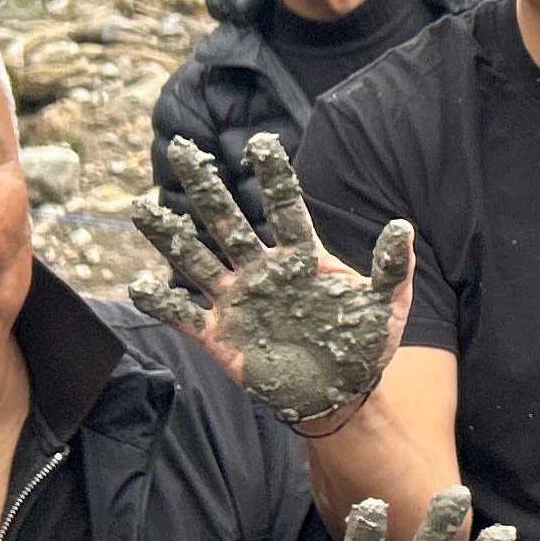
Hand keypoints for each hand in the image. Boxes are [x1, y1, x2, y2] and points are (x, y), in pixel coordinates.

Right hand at [135, 133, 413, 432]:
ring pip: (195, 259)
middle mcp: (262, 270)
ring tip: (141, 209)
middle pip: (228, 220)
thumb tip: (403, 227)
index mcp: (302, 258)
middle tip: (183, 149)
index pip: (285, 207)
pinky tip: (136, 285)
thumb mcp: (387, 308)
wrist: (339, 397)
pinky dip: (159, 302)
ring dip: (169, 235)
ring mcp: (237, 300)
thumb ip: (393, 269)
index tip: (262, 143)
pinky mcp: (219, 335)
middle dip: (205, 186)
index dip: (274, 176)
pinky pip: (182, 314)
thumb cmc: (363, 347)